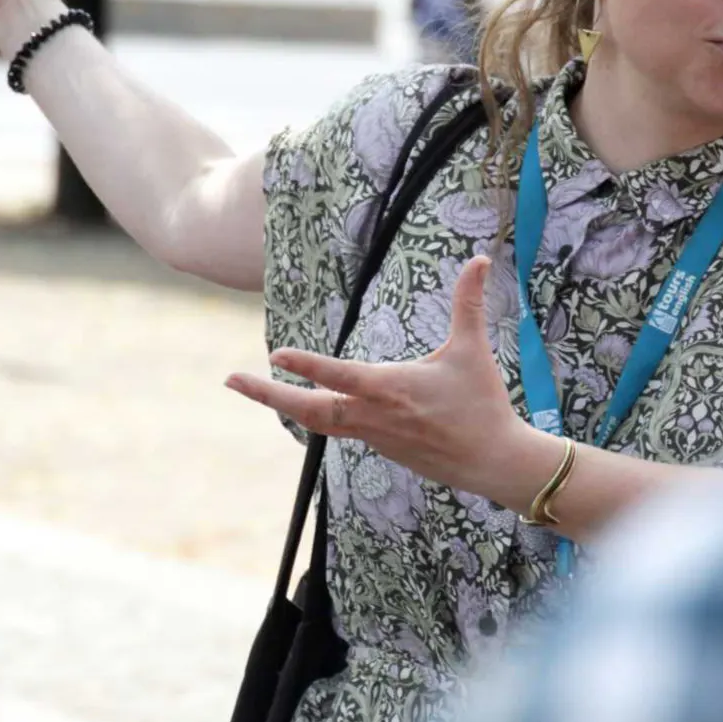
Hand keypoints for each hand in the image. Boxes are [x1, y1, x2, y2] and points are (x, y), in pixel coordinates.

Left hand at [225, 257, 550, 504]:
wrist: (493, 461)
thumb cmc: (482, 403)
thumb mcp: (472, 350)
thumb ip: (468, 303)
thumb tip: (477, 260)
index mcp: (390, 389)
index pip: (338, 375)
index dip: (305, 364)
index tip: (275, 354)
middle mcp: (373, 416)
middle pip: (308, 409)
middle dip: (267, 394)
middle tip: (230, 380)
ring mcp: (373, 436)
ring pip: (318, 422)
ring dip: (285, 404)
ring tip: (256, 388)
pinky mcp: (381, 447)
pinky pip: (339, 429)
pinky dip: (316, 415)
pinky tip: (306, 404)